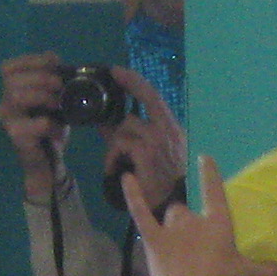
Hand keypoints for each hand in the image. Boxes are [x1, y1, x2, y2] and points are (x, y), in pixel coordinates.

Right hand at [0, 53, 65, 200]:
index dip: (31, 60)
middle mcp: (4, 104)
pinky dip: (53, 124)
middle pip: (12, 79)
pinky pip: (37, 124)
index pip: (8, 67)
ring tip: (58, 105)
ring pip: (17, 97)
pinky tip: (58, 129)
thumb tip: (53, 57)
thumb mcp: (53, 99)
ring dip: (43, 96)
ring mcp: (8, 121)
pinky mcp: (17, 138)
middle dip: (41, 78)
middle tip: (60, 86)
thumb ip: (51, 78)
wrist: (49, 162)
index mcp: (10, 92)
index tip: (54, 62)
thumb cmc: (49, 128)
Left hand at [104, 68, 187, 214]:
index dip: (136, 81)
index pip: (155, 96)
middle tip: (113, 74)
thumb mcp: (149, 153)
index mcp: (171, 128)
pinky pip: (120, 143)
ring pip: (126, 125)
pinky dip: (111, 156)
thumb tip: (105, 122)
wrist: (168, 205)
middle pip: (148, 95)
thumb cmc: (159, 181)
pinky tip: (112, 168)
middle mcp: (169, 130)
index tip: (119, 70)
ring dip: (114, 140)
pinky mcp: (146, 153)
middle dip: (130, 81)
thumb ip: (132, 135)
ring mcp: (159, 140)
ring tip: (113, 157)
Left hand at [124, 157, 276, 275]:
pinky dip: (133, 194)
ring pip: (171, 214)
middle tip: (194, 242)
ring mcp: (172, 228)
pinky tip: (126, 177)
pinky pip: (140, 211)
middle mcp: (194, 219)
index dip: (210, 174)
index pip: (214, 191)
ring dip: (173, 221)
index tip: (205, 158)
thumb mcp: (245, 275)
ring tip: (175, 235)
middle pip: (187, 211)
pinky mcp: (153, 238)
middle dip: (189, 221)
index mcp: (218, 222)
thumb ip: (263, 271)